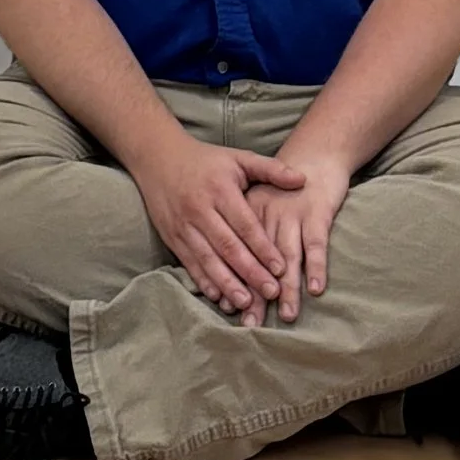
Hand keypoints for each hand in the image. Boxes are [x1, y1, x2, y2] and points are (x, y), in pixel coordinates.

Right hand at [132, 133, 304, 315]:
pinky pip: (188, 262)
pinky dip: (203, 280)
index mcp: (220, 190)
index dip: (263, 248)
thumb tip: (302, 179)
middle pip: (228, 246)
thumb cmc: (206, 160)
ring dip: (227, 283)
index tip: (281, 269)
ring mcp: (183, 225)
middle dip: (251, 272)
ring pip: (207, 258)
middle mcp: (200, 208)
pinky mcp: (171, 236)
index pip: (245, 224)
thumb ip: (270, 169)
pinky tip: (217, 296)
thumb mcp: (238, 158)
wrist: (157, 156)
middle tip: (272, 293)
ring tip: (246, 302)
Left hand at [247, 148, 352, 323]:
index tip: (229, 307)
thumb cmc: (285, 185)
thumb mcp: (260, 199)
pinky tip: (316, 288)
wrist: (316, 152)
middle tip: (251, 322)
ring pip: (288, 256)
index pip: (237, 251)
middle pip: (260, 259)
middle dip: (256, 292)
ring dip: (287, 287)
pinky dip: (316, 266)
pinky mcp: (317, 212)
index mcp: (250, 212)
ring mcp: (293, 214)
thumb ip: (248, 230)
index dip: (234, 279)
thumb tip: (231, 269)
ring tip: (286, 314)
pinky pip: (316, 243)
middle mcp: (268, 215)